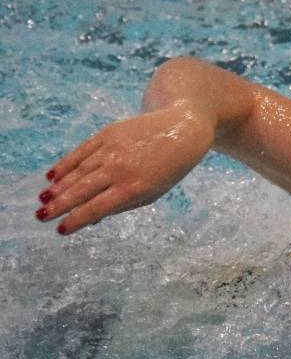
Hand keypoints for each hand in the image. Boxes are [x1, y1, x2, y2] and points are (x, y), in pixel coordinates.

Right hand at [36, 105, 214, 234]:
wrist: (182, 129)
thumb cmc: (168, 169)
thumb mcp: (152, 193)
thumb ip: (122, 205)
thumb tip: (91, 218)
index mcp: (134, 188)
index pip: (98, 208)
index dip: (77, 220)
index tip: (60, 230)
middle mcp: (120, 168)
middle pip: (83, 190)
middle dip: (60, 205)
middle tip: (40, 217)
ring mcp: (112, 149)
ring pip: (78, 171)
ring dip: (59, 187)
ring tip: (44, 199)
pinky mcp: (107, 134)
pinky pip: (81, 152)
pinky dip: (65, 164)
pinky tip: (52, 176)